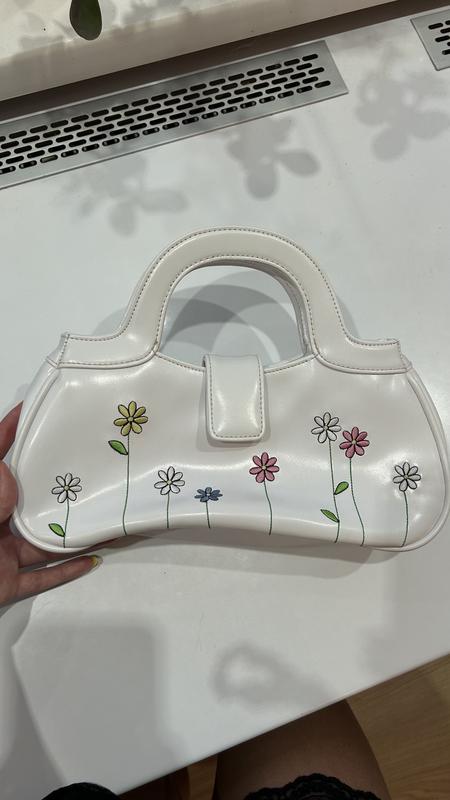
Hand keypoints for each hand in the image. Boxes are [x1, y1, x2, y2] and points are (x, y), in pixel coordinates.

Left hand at [0, 405, 101, 605]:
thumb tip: (4, 469)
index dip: (7, 433)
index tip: (29, 411)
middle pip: (26, 502)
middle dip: (52, 487)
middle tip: (80, 468)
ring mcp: (0, 555)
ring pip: (42, 542)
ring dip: (71, 534)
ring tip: (98, 518)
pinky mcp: (7, 583)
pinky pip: (42, 576)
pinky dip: (66, 570)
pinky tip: (90, 560)